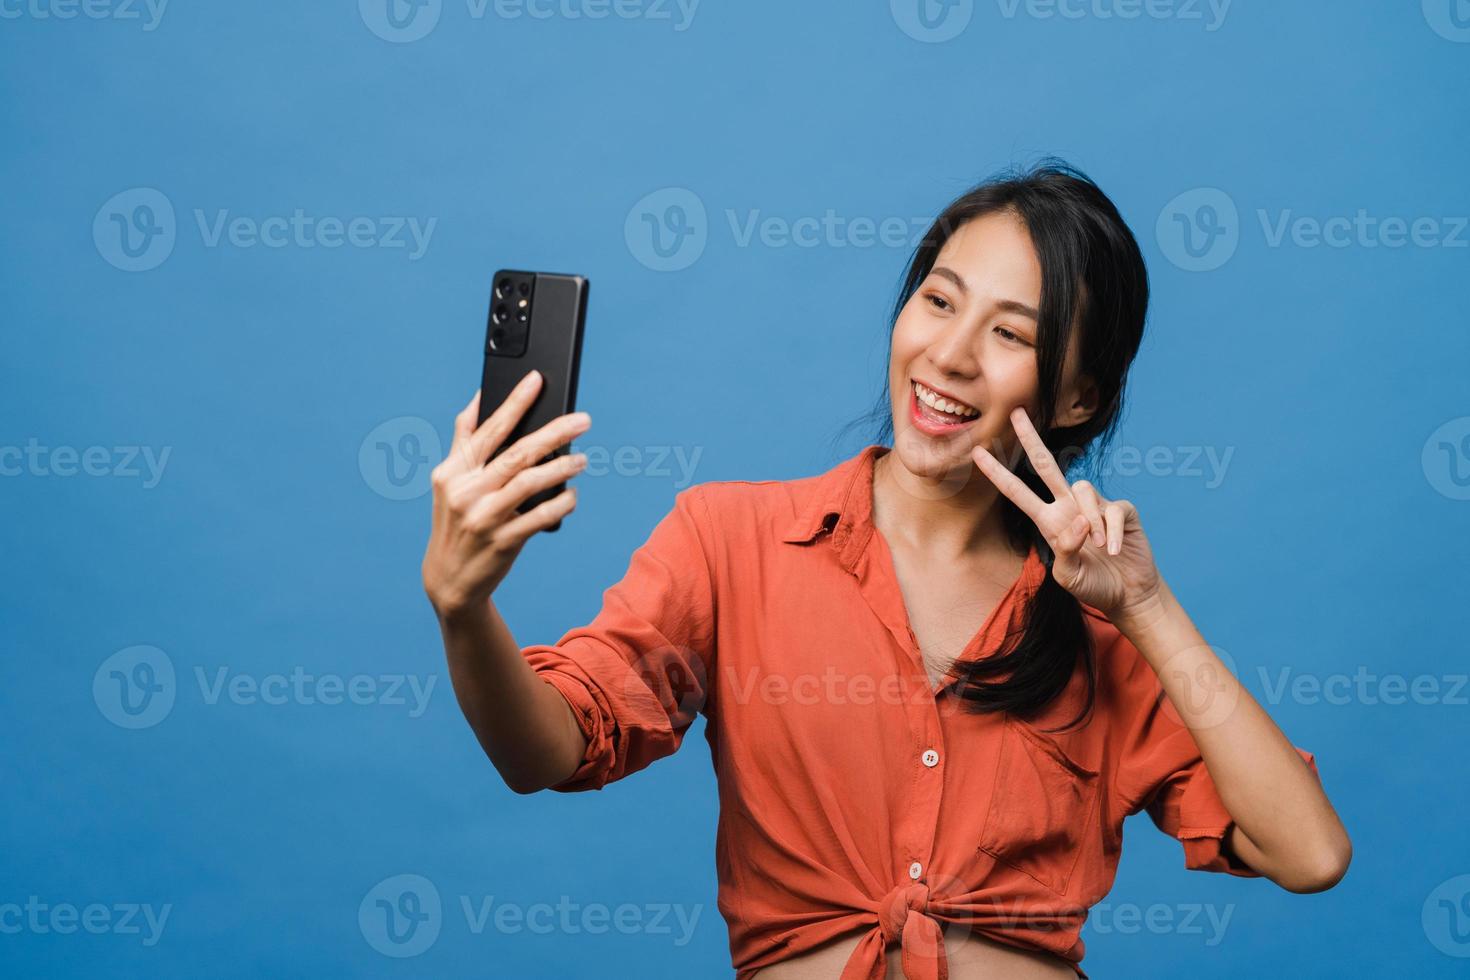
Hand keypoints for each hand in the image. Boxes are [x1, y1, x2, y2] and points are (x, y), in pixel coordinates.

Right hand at [421, 370, 590, 617]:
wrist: (448, 579)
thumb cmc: (456, 521)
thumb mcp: (449, 482)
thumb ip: (464, 441)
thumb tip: (479, 397)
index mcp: (452, 471)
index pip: (488, 429)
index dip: (514, 402)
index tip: (536, 379)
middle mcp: (465, 491)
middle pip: (517, 453)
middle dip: (554, 432)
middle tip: (583, 420)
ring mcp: (483, 517)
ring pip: (531, 482)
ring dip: (562, 467)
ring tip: (582, 460)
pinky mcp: (503, 541)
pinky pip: (540, 516)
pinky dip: (561, 502)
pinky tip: (573, 495)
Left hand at [970, 407, 1162, 624]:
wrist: (1127, 594)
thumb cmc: (1093, 585)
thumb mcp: (1068, 575)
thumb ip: (1065, 550)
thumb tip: (1078, 522)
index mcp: (1048, 521)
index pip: (1017, 492)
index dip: (998, 473)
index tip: (977, 453)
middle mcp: (1068, 507)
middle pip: (1046, 464)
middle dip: (1030, 438)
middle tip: (1015, 412)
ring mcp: (1095, 506)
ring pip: (1083, 488)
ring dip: (1091, 520)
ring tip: (1099, 548)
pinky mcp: (1121, 510)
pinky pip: (1113, 509)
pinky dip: (1113, 532)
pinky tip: (1115, 550)